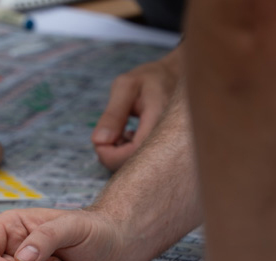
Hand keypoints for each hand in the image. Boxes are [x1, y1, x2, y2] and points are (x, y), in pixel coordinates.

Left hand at [91, 46, 181, 171]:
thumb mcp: (126, 86)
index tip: (98, 140)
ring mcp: (169, 146)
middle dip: (113, 155)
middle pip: (135, 167)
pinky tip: (130, 136)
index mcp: (160, 120)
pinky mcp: (165, 150)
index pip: (132, 154)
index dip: (109, 154)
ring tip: (121, 131)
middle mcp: (168, 138)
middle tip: (109, 133)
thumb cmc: (150, 78)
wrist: (177, 77)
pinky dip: (128, 153)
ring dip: (120, 153)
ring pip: (138, 167)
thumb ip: (112, 113)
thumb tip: (98, 141)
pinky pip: (144, 162)